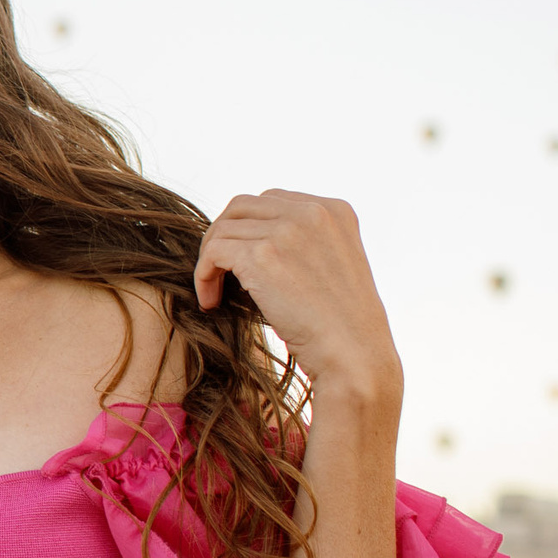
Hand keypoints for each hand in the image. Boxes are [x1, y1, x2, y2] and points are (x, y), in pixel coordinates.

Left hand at [194, 190, 400, 402]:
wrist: (354, 356)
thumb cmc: (341, 326)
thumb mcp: (333, 267)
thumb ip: (304, 243)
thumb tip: (251, 240)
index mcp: (335, 210)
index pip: (272, 201)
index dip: (249, 229)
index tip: (242, 262)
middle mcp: (313, 211)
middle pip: (242, 206)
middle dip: (223, 237)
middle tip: (218, 272)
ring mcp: (287, 230)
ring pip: (223, 230)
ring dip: (210, 260)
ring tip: (214, 292)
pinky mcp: (262, 254)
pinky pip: (213, 252)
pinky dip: (203, 275)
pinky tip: (211, 302)